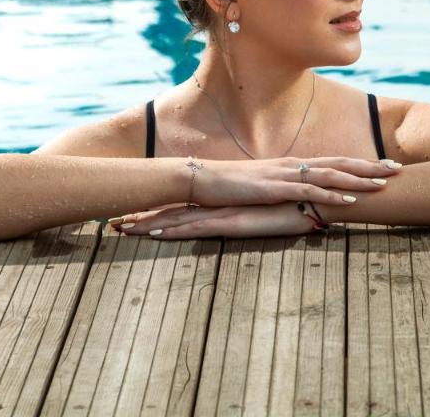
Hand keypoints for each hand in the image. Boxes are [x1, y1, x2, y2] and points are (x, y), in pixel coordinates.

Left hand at [112, 202, 316, 238]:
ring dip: (149, 224)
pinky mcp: (233, 222)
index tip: (132, 215)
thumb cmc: (296, 204)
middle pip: (172, 212)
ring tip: (121, 230)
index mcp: (224, 203)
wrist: (317, 195)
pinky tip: (154, 233)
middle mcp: (219, 205)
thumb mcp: (267, 211)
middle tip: (113, 224)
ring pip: (178, 219)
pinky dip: (174, 230)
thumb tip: (242, 219)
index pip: (184, 207)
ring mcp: (224, 213)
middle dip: (142, 217)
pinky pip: (197, 228)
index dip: (157, 211)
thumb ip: (253, 213)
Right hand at [189, 155, 399, 208]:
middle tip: (398, 169)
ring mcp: (285, 174)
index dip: (361, 164)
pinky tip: (349, 198)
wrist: (202, 179)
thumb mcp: (263, 189)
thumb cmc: (230, 186)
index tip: (386, 166)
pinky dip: (331, 193)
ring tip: (384, 184)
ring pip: (330, 174)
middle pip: (340, 163)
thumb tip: (303, 205)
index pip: (334, 162)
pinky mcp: (274, 188)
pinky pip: (308, 190)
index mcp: (292, 165)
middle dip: (371, 167)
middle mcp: (293, 165)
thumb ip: (284, 193)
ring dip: (359, 179)